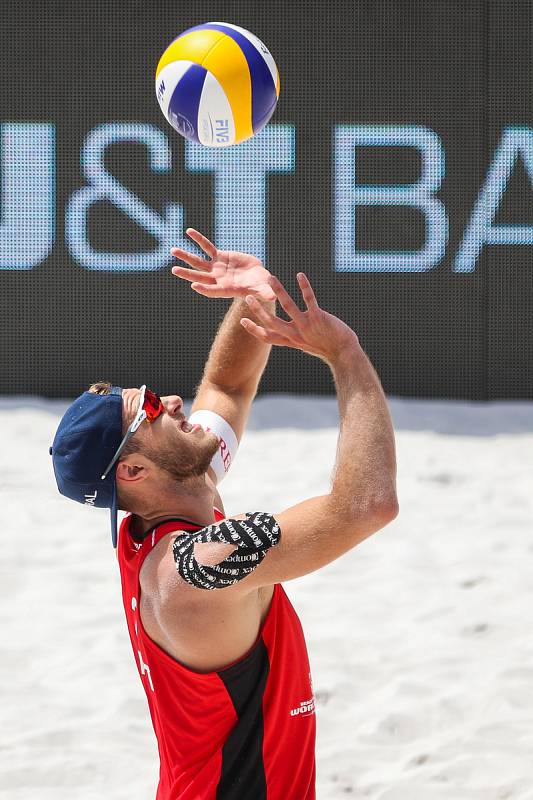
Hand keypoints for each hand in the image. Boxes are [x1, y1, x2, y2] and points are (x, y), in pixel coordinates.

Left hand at [171, 229, 275, 301]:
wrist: (257, 277)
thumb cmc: (261, 286)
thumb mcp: (263, 289)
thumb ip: (265, 293)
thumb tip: (273, 297)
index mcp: (226, 289)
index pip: (212, 290)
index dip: (204, 289)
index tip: (194, 286)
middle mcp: (217, 279)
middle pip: (200, 277)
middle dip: (187, 273)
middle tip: (174, 270)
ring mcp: (216, 268)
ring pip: (198, 262)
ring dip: (186, 256)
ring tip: (173, 250)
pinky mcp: (219, 257)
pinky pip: (207, 247)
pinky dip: (199, 240)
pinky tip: (189, 232)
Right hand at [241, 273, 359, 362]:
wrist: (344, 352)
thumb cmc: (327, 347)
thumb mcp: (306, 344)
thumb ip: (296, 336)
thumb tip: (288, 332)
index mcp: (291, 341)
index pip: (267, 337)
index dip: (254, 329)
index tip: (242, 321)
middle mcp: (296, 334)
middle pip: (272, 322)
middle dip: (258, 310)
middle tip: (248, 297)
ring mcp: (307, 326)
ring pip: (288, 307)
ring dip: (278, 291)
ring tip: (270, 278)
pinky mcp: (319, 318)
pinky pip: (309, 300)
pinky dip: (304, 286)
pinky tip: (300, 275)